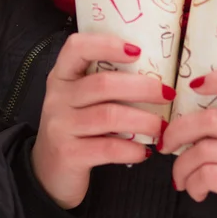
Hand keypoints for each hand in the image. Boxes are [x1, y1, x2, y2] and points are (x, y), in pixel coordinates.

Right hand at [32, 33, 172, 209]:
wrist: (48, 172)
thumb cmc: (77, 126)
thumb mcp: (81, 98)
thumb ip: (107, 82)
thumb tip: (158, 71)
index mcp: (63, 75)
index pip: (77, 47)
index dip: (107, 44)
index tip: (138, 51)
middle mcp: (58, 97)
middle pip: (103, 83)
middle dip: (143, 87)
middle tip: (168, 94)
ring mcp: (60, 126)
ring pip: (109, 116)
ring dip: (143, 120)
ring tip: (162, 127)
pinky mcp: (68, 154)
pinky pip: (107, 148)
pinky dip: (132, 149)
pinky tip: (145, 151)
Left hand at [159, 70, 216, 217]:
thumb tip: (187, 110)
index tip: (194, 85)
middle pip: (213, 119)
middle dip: (179, 130)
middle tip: (166, 144)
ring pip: (205, 149)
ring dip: (183, 165)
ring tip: (182, 178)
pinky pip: (208, 174)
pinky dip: (193, 183)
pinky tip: (196, 191)